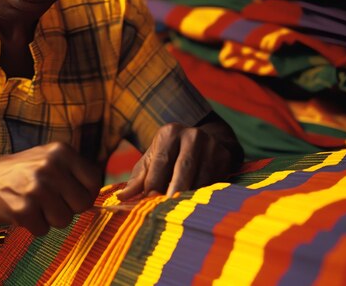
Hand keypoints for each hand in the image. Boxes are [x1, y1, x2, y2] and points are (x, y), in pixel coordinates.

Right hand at [0, 142, 102, 235]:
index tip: (73, 196)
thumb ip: (73, 171)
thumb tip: (100, 193)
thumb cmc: (20, 171)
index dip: (87, 193)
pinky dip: (33, 226)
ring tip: (34, 204)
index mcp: (61, 151)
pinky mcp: (22, 210)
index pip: (94, 179)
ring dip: (50, 219)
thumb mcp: (48, 158)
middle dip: (69, 209)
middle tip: (50, 202)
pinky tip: (21, 210)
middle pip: (82, 204)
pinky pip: (43, 230)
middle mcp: (51, 167)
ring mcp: (36, 188)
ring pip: (64, 220)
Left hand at [118, 121, 239, 200]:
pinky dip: (203, 196)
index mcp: (169, 133)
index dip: (154, 184)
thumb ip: (138, 179)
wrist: (209, 140)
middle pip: (182, 170)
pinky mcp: (226, 158)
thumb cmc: (172, 155)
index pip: (160, 163)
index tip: (148, 202)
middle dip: (173, 192)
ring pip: (200, 179)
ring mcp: (212, 146)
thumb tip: (120, 197)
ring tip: (179, 212)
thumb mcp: (153, 161)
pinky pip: (214, 183)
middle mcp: (192, 136)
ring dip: (189, 198)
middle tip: (165, 211)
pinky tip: (195, 205)